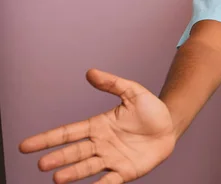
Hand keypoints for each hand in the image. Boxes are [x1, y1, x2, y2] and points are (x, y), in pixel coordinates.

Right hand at [19, 69, 175, 183]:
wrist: (170, 125)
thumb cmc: (150, 109)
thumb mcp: (133, 92)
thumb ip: (112, 83)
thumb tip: (90, 72)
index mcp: (98, 126)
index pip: (68, 133)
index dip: (47, 139)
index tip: (25, 146)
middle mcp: (100, 145)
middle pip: (74, 152)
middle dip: (58, 158)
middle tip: (42, 165)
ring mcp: (111, 159)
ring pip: (87, 167)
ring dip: (73, 173)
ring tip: (58, 178)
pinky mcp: (125, 172)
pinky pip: (110, 181)